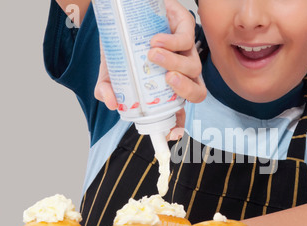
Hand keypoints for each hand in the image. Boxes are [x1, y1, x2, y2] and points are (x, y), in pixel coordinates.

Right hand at [94, 0, 205, 139]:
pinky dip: (173, 42)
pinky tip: (155, 40)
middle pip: (197, 92)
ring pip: (193, 67)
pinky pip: (187, 40)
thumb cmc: (123, 43)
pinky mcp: (186, 28)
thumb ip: (108, 88)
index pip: (179, 111)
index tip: (171, 133)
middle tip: (167, 80)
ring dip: (174, 62)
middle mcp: (181, 74)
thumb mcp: (111, 70)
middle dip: (186, 90)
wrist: (124, 12)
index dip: (178, 124)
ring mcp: (186, 52)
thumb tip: (111, 103)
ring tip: (150, 54)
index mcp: (167, 89)